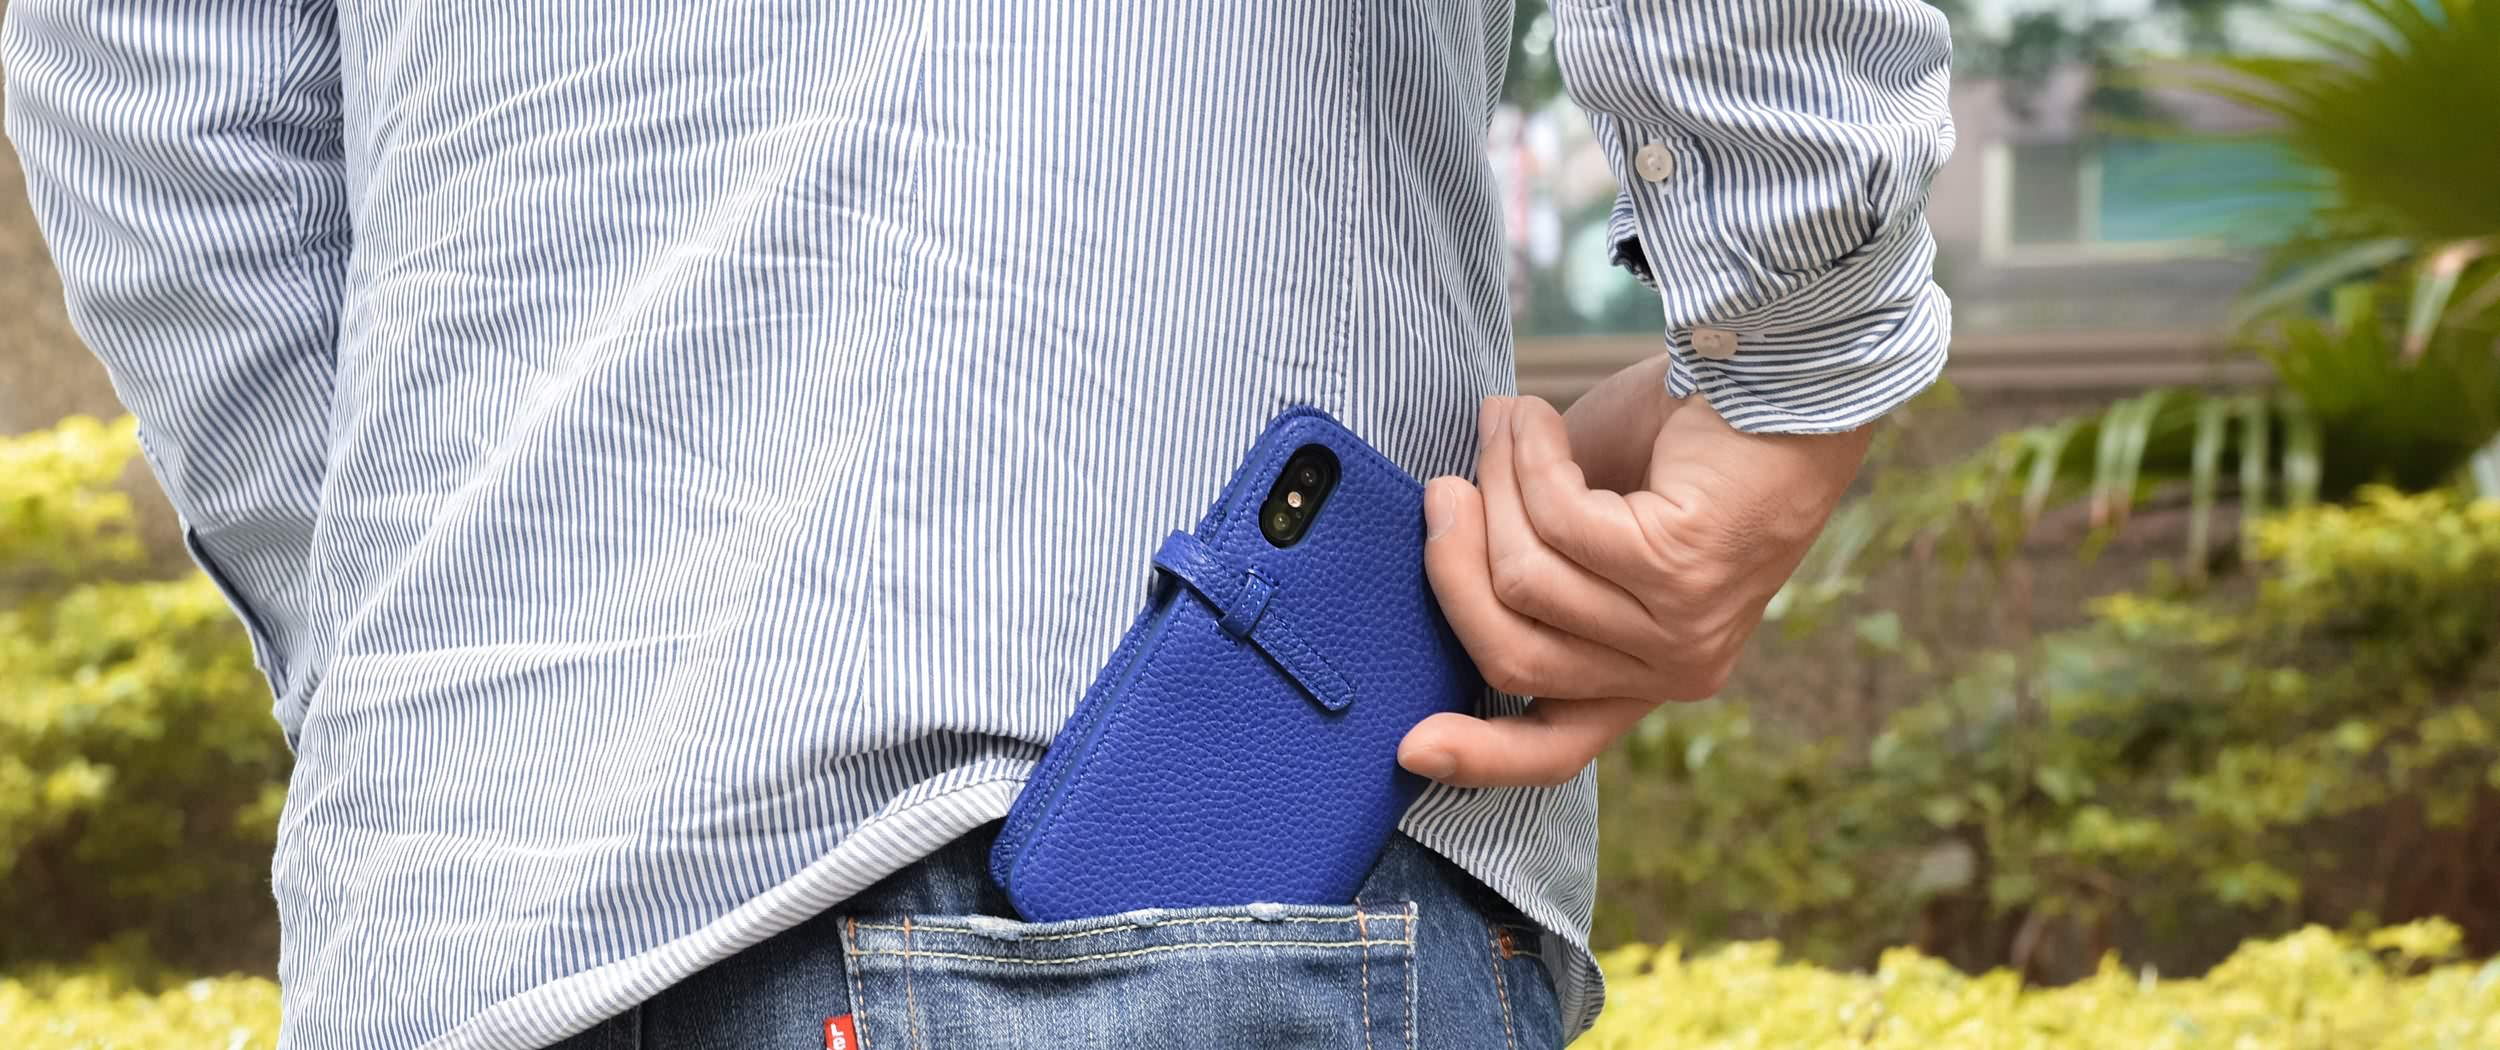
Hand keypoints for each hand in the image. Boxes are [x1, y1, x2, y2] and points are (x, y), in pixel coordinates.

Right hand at [1399, 381, 1870, 787]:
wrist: (1782, 377)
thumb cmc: (1683, 440)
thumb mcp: (1590, 514)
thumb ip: (1528, 553)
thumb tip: (1438, 532)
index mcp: (1649, 671)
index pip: (1558, 750)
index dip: (1479, 757)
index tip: (1412, 747)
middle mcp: (1674, 667)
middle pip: (1511, 656)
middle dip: (1454, 565)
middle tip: (1444, 487)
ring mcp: (1681, 628)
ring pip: (1524, 581)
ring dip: (1497, 486)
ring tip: (1507, 423)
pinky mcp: (1683, 573)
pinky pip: (1557, 525)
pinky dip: (1529, 460)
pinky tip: (1535, 419)